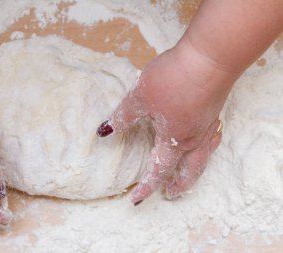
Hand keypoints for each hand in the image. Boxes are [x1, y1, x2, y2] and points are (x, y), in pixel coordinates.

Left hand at [97, 41, 237, 203]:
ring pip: (203, 158)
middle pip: (189, 171)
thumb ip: (124, 115)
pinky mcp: (215, 110)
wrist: (210, 57)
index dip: (146, 187)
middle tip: (171, 194)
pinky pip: (211, 140)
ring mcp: (208, 125)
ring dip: (194, 171)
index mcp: (174, 139)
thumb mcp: (141, 96)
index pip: (159, 170)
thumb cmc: (174, 78)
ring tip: (189, 174)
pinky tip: (204, 140)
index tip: (136, 200)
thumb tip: (105, 131)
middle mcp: (194, 138)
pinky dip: (206, 149)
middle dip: (180, 185)